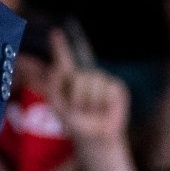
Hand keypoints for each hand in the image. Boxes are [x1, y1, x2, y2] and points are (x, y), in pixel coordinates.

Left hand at [45, 31, 128, 151]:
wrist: (94, 138)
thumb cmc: (75, 122)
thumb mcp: (58, 107)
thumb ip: (52, 86)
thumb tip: (56, 68)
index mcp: (69, 79)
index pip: (63, 60)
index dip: (59, 46)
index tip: (54, 32)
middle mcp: (86, 75)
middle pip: (78, 77)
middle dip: (77, 97)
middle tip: (80, 110)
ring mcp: (103, 79)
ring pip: (93, 82)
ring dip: (90, 102)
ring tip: (92, 111)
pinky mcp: (116, 87)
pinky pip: (107, 89)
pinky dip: (103, 103)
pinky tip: (104, 110)